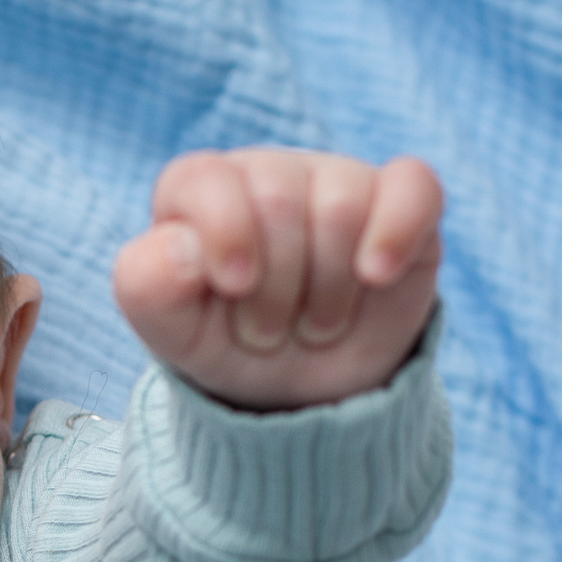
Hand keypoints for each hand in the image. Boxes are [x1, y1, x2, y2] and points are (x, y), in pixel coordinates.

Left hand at [113, 149, 442, 410]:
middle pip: (277, 199)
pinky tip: (376, 275)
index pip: (203, 180)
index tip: (234, 289)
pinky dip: (395, 233)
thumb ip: (147, 284)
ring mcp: (337, 181)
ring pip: (341, 205)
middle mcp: (268, 173)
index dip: (223, 234)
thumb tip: (180, 245)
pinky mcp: (401, 203)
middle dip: (274, 287)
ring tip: (314, 325)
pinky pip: (414, 187)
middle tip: (266, 331)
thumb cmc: (226, 343)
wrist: (300, 388)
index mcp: (199, 190)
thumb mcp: (170, 331)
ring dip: (327, 290)